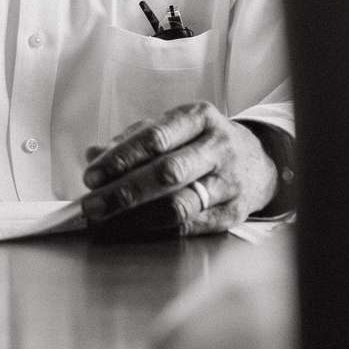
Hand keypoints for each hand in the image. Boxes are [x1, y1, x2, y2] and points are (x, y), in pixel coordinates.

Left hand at [78, 102, 277, 239]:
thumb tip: (93, 155)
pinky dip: (155, 231)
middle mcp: (218, 147)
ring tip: (106, 223)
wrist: (257, 163)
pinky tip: (131, 231)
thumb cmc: (200, 143)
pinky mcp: (233, 213)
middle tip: (92, 206)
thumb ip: (131, 140)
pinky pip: (189, 226)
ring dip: (136, 217)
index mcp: (199, 117)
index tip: (91, 176)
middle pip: (167, 173)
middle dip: (124, 192)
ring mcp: (229, 181)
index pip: (155, 138)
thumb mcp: (172, 128)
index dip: (120, 159)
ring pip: (179, 205)